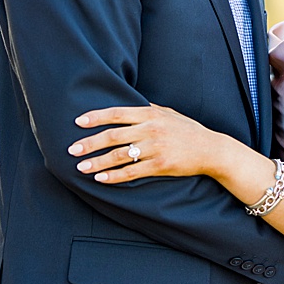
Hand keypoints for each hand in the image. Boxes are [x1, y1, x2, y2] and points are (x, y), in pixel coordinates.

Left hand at [69, 103, 221, 181]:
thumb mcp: (169, 113)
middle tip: (72, 149)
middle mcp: (151, 129)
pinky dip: (114, 176)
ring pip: (119, 155)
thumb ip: (148, 109)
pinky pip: (132, 172)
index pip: (117, 113)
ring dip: (97, 162)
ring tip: (81, 167)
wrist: (211, 149)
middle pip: (113, 135)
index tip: (78, 122)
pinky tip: (101, 178)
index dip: (96, 117)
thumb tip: (126, 104)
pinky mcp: (160, 165)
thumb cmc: (188, 130)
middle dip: (90, 143)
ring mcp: (156, 148)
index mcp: (151, 114)